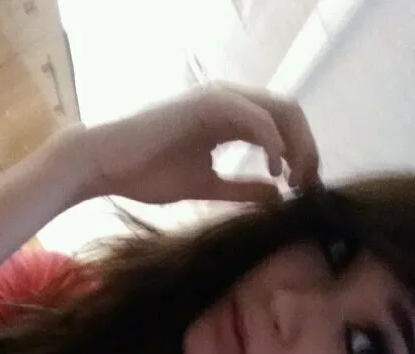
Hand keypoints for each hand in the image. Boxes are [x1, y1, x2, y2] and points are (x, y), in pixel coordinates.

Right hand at [69, 83, 320, 205]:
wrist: (107, 164)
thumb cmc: (146, 174)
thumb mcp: (206, 186)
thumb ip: (243, 188)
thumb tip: (278, 195)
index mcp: (230, 118)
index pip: (282, 126)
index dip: (301, 155)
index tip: (303, 190)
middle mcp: (230, 101)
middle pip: (290, 114)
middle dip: (307, 150)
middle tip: (308, 186)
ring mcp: (221, 98)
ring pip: (281, 111)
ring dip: (298, 146)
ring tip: (296, 181)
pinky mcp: (211, 103)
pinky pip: (258, 118)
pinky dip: (274, 144)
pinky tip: (276, 171)